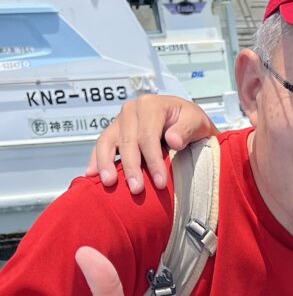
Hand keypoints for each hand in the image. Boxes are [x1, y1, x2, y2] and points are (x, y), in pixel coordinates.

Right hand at [85, 95, 216, 193]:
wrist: (185, 120)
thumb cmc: (191, 123)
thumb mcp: (197, 121)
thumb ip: (187, 129)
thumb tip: (172, 140)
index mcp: (151, 105)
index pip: (149, 136)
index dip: (153, 160)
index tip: (160, 183)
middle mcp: (131, 111)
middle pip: (127, 141)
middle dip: (131, 167)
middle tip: (137, 190)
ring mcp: (120, 121)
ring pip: (107, 142)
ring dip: (106, 163)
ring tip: (108, 182)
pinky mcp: (114, 132)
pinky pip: (101, 146)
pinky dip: (95, 160)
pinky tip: (91, 174)